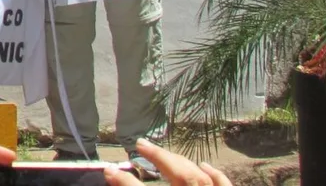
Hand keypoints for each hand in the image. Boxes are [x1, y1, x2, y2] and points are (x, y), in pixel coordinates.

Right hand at [104, 139, 232, 185]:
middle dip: (160, 158)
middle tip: (141, 145)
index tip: (109, 168)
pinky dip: (215, 175)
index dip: (125, 181)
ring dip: (182, 163)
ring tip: (165, 153)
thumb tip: (111, 173)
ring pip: (201, 178)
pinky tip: (204, 165)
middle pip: (180, 176)